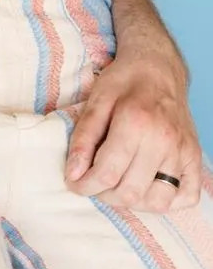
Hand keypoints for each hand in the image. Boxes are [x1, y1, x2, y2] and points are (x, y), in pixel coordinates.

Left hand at [66, 46, 201, 211]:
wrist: (158, 67)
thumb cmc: (124, 80)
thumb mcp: (96, 100)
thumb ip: (83, 137)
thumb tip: (74, 173)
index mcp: (136, 123)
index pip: (107, 173)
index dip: (85, 185)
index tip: (74, 183)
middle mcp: (164, 141)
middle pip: (131, 192)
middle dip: (104, 195)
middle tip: (94, 182)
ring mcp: (182, 151)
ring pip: (158, 200)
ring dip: (133, 201)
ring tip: (118, 185)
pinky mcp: (194, 157)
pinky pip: (187, 196)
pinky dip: (167, 202)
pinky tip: (146, 187)